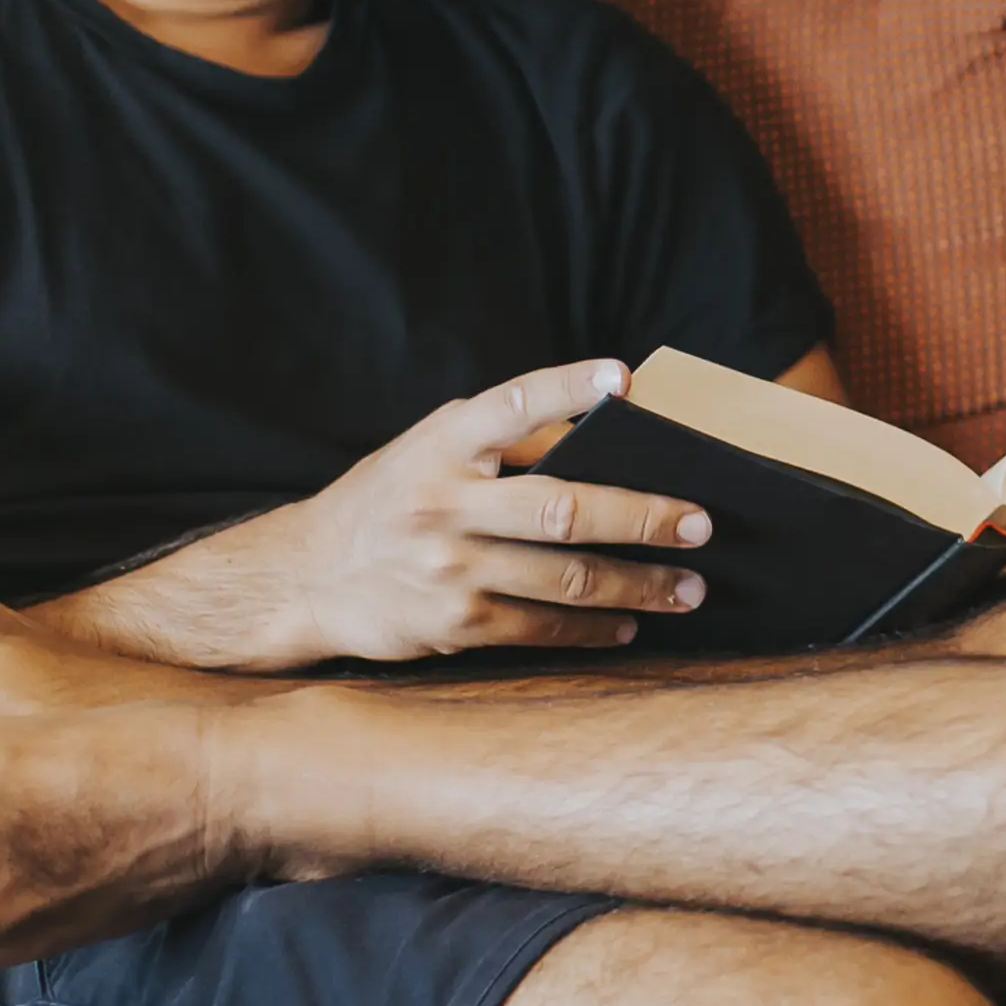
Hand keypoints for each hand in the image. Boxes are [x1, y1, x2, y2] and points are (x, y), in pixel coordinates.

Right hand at [234, 359, 712, 666]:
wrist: (305, 579)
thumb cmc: (388, 503)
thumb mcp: (427, 452)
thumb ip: (500, 442)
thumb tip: (598, 432)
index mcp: (442, 446)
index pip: (512, 405)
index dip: (567, 388)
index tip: (622, 378)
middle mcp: (444, 503)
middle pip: (562, 508)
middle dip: (642, 516)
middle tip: (700, 523)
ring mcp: (449, 568)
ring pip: (565, 578)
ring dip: (639, 585)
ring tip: (689, 587)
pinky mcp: (454, 623)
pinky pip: (542, 627)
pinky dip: (594, 628)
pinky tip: (629, 624)